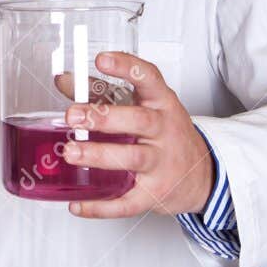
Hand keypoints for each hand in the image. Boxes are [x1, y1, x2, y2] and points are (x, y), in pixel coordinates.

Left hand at [58, 50, 214, 218]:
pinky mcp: (155, 193)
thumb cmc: (166, 136)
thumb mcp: (143, 108)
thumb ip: (103, 93)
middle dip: (103, 117)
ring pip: (133, 158)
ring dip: (99, 155)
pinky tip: (78, 204)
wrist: (201, 175)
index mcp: (162, 104)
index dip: (126, 67)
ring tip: (71, 152)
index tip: (102, 60)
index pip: (149, 79)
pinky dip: (101, 206)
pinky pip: (128, 202)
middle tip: (72, 115)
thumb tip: (64, 81)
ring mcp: (162, 163)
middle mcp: (165, 131)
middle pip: (139, 120)